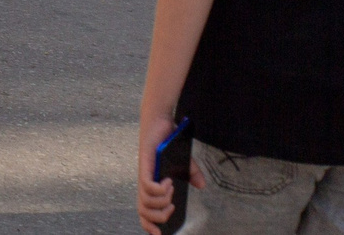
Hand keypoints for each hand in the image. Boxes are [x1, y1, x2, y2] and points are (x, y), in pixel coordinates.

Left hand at [137, 114, 200, 234]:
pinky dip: (159, 189)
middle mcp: (145, 181)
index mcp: (151, 184)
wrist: (160, 119)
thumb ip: (191, 174)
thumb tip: (201, 185)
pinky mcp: (145, 164)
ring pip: (145, 200)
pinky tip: (168, 181)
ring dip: (161, 202)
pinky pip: (147, 185)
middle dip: (158, 218)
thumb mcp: (184, 161)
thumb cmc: (169, 141)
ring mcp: (144, 173)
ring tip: (171, 191)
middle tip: (172, 208)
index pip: (144, 211)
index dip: (149, 225)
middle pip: (142, 211)